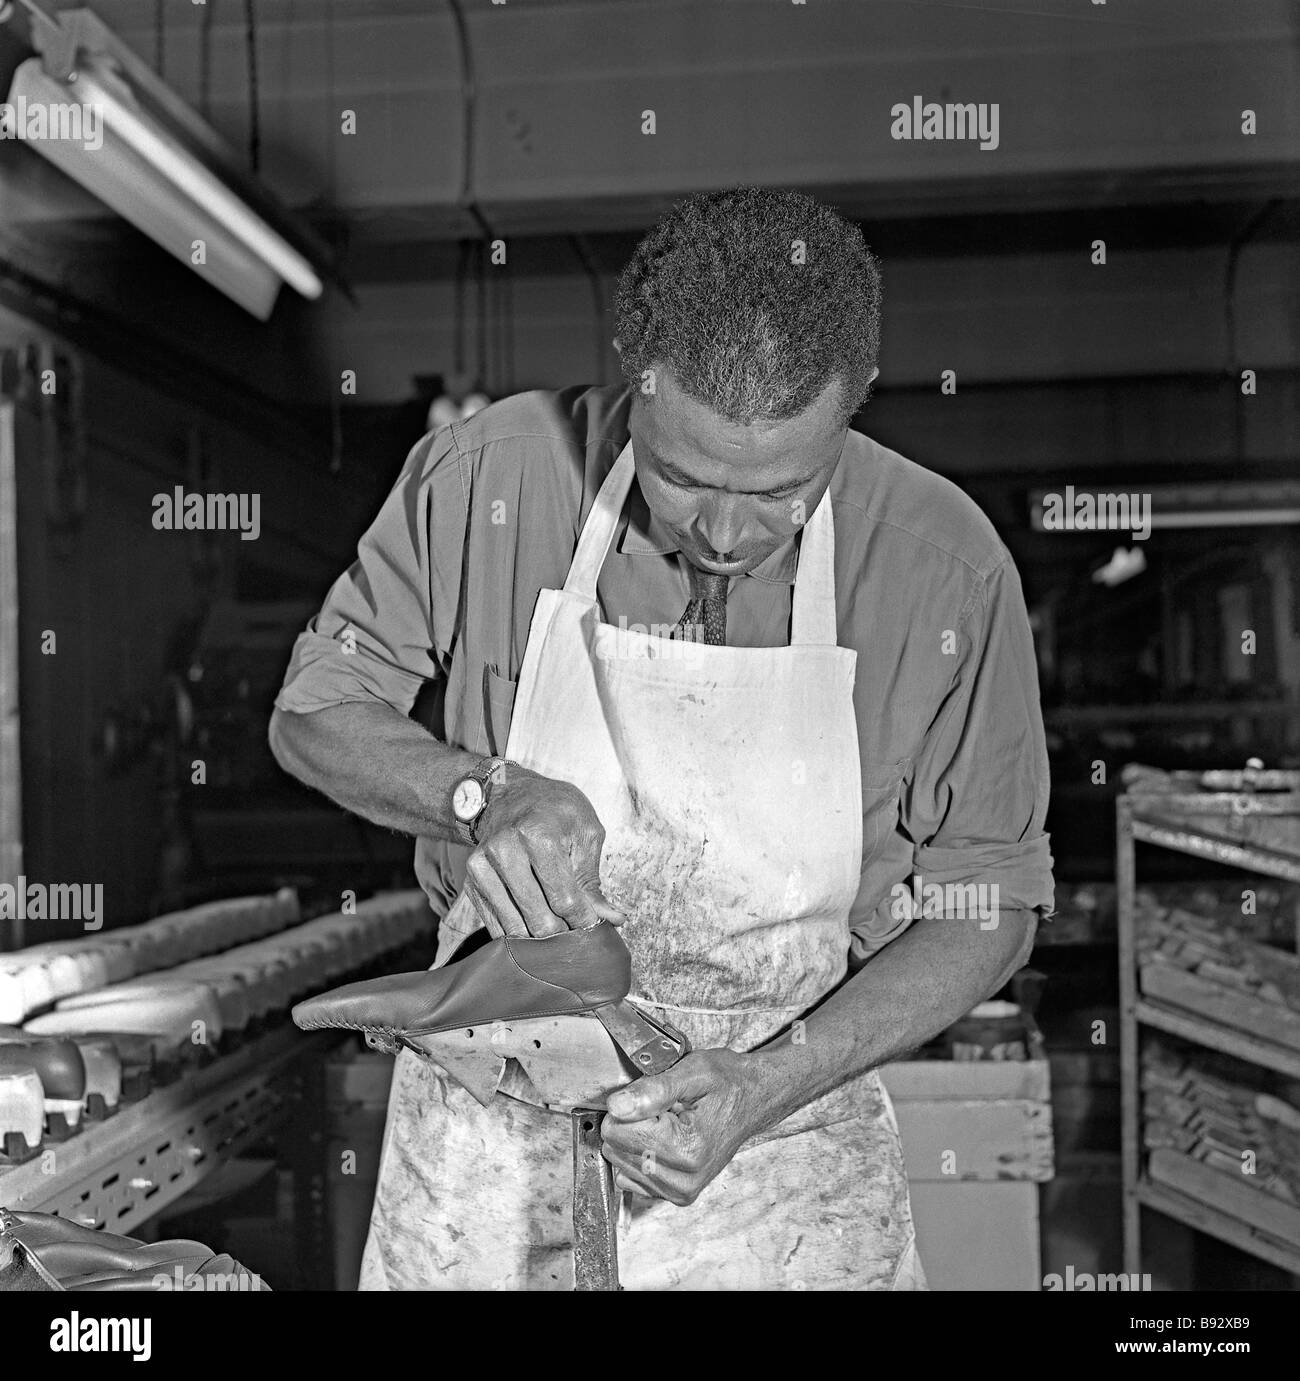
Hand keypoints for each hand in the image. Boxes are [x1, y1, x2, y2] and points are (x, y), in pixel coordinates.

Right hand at [463, 764, 625, 937]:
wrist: (509, 794)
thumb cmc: (554, 811)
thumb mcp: (585, 834)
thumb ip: (593, 881)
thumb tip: (614, 919)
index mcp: (538, 834)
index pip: (564, 898)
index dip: (583, 919)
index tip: (592, 925)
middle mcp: (504, 850)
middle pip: (539, 919)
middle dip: (563, 931)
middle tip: (576, 929)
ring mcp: (482, 867)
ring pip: (516, 928)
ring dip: (540, 937)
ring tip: (557, 926)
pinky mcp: (471, 881)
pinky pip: (496, 926)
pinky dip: (518, 933)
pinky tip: (533, 923)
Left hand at [600, 1049, 769, 1206]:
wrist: (753, 1100)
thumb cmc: (727, 1083)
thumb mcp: (693, 1071)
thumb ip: (652, 1089)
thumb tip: (615, 1106)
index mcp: (685, 1148)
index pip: (615, 1130)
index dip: (629, 1104)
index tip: (656, 1097)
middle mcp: (683, 1179)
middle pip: (615, 1147)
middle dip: (632, 1122)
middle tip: (664, 1108)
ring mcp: (680, 1191)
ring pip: (620, 1163)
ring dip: (637, 1138)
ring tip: (668, 1122)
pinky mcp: (677, 1195)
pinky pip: (631, 1177)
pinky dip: (640, 1155)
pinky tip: (664, 1140)